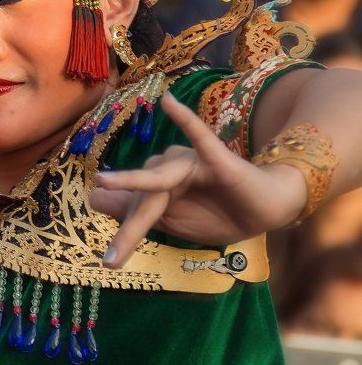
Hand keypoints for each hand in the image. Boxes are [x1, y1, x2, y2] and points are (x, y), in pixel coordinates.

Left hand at [90, 93, 306, 268]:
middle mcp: (171, 171)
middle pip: (144, 196)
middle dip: (130, 228)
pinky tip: (167, 102)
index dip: (126, 235)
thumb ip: (140, 211)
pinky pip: (199, 136)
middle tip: (112, 260)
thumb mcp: (178, 223)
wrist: (270, 209)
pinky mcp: (217, 157)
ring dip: (132, 181)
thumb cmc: (222, 214)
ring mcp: (192, 163)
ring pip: (159, 175)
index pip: (137, 209)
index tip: (110, 262)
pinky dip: (184, 119)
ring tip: (104, 182)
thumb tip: (94, 199)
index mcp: (162, 188)